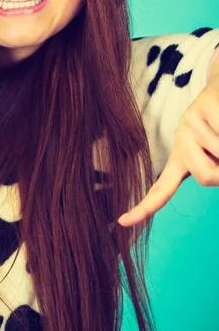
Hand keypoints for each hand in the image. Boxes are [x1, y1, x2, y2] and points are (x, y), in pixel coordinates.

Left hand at [117, 81, 218, 225]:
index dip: (144, 208)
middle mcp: (180, 141)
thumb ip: (210, 171)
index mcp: (180, 159)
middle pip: (205, 177)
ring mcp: (188, 124)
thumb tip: (210, 178)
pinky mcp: (201, 108)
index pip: (161, 190)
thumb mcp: (215, 155)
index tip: (121, 222)